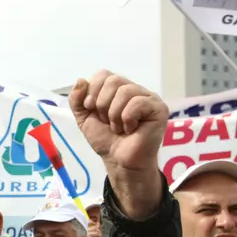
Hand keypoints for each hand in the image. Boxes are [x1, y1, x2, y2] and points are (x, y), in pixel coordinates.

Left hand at [70, 71, 167, 218]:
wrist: (119, 161)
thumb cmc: (106, 139)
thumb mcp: (84, 118)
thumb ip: (77, 100)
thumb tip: (80, 80)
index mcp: (117, 90)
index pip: (103, 75)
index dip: (93, 91)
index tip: (90, 108)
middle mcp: (134, 90)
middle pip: (113, 81)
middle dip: (102, 105)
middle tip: (107, 121)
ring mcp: (148, 98)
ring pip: (125, 91)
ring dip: (114, 115)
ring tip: (118, 128)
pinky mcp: (158, 108)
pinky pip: (137, 103)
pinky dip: (127, 119)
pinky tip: (131, 129)